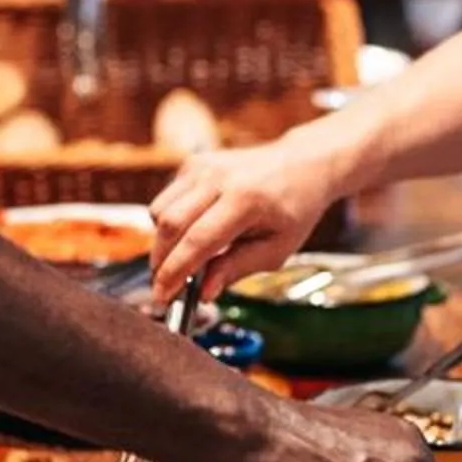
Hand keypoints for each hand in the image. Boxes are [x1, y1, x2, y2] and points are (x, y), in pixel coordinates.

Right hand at [150, 134, 341, 298]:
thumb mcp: (276, 249)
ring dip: (162, 243)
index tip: (163, 297)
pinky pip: (165, 199)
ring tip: (180, 262)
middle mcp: (219, 178)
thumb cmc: (294, 209)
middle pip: (169, 225)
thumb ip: (237, 269)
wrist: (301, 165)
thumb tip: (204, 292)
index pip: (197, 241)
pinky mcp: (193, 164)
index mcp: (245, 200)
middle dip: (160, 262)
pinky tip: (188, 234)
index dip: (174, 273)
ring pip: (160, 211)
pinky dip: (168, 223)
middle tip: (164, 287)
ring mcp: (203, 167)